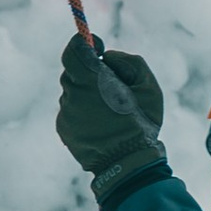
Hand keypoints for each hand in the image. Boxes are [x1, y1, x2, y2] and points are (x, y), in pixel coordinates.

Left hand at [55, 33, 167, 208]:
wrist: (127, 166)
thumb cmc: (141, 124)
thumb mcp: (148, 85)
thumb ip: (127, 61)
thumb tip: (106, 57)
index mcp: (92, 81)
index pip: (73, 50)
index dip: (82, 44)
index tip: (96, 46)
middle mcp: (73, 95)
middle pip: (73, 72)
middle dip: (89, 73)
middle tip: (110, 85)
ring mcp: (66, 113)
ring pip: (72, 93)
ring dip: (86, 94)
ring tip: (109, 112)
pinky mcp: (63, 129)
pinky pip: (70, 111)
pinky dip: (82, 112)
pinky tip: (100, 125)